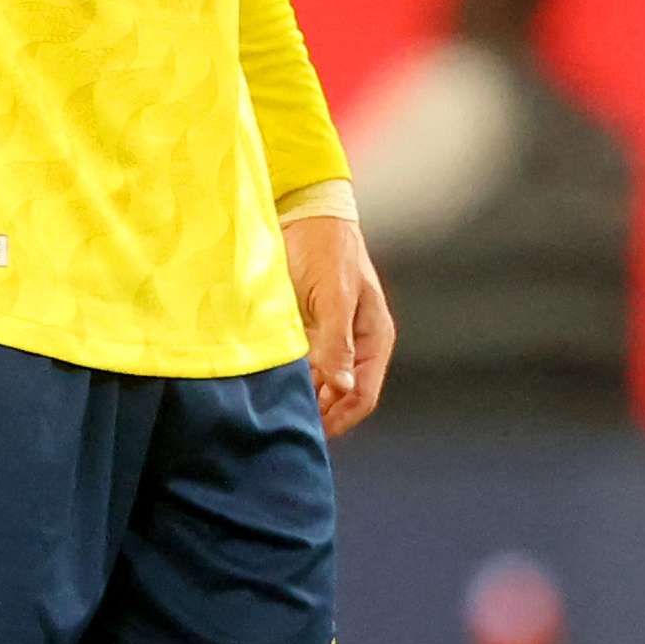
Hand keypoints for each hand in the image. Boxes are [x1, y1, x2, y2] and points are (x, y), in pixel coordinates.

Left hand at [283, 215, 393, 436]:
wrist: (303, 212)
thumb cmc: (325, 248)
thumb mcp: (333, 295)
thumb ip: (337, 342)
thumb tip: (341, 386)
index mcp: (375, 337)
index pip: (363, 395)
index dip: (340, 418)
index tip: (310, 431)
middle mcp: (356, 344)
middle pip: (342, 396)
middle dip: (319, 413)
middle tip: (285, 424)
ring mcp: (331, 340)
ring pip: (321, 386)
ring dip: (303, 399)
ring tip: (274, 410)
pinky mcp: (308, 332)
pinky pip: (303, 368)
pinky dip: (291, 381)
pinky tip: (270, 387)